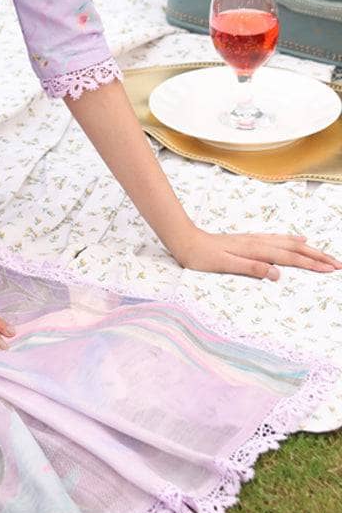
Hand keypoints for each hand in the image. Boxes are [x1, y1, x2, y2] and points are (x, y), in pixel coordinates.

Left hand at [168, 224, 341, 280]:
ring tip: (326, 255)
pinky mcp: (250, 240)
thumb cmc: (202, 256)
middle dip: (318, 256)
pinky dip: (293, 240)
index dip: (312, 264)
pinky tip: (300, 239)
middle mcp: (258, 242)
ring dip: (309, 249)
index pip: (290, 258)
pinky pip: (279, 239)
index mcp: (256, 250)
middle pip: (295, 249)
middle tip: (338, 265)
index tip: (331, 270)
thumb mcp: (224, 265)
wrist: (185, 241)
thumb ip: (250, 268)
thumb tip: (277, 273)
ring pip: (289, 243)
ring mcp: (255, 240)